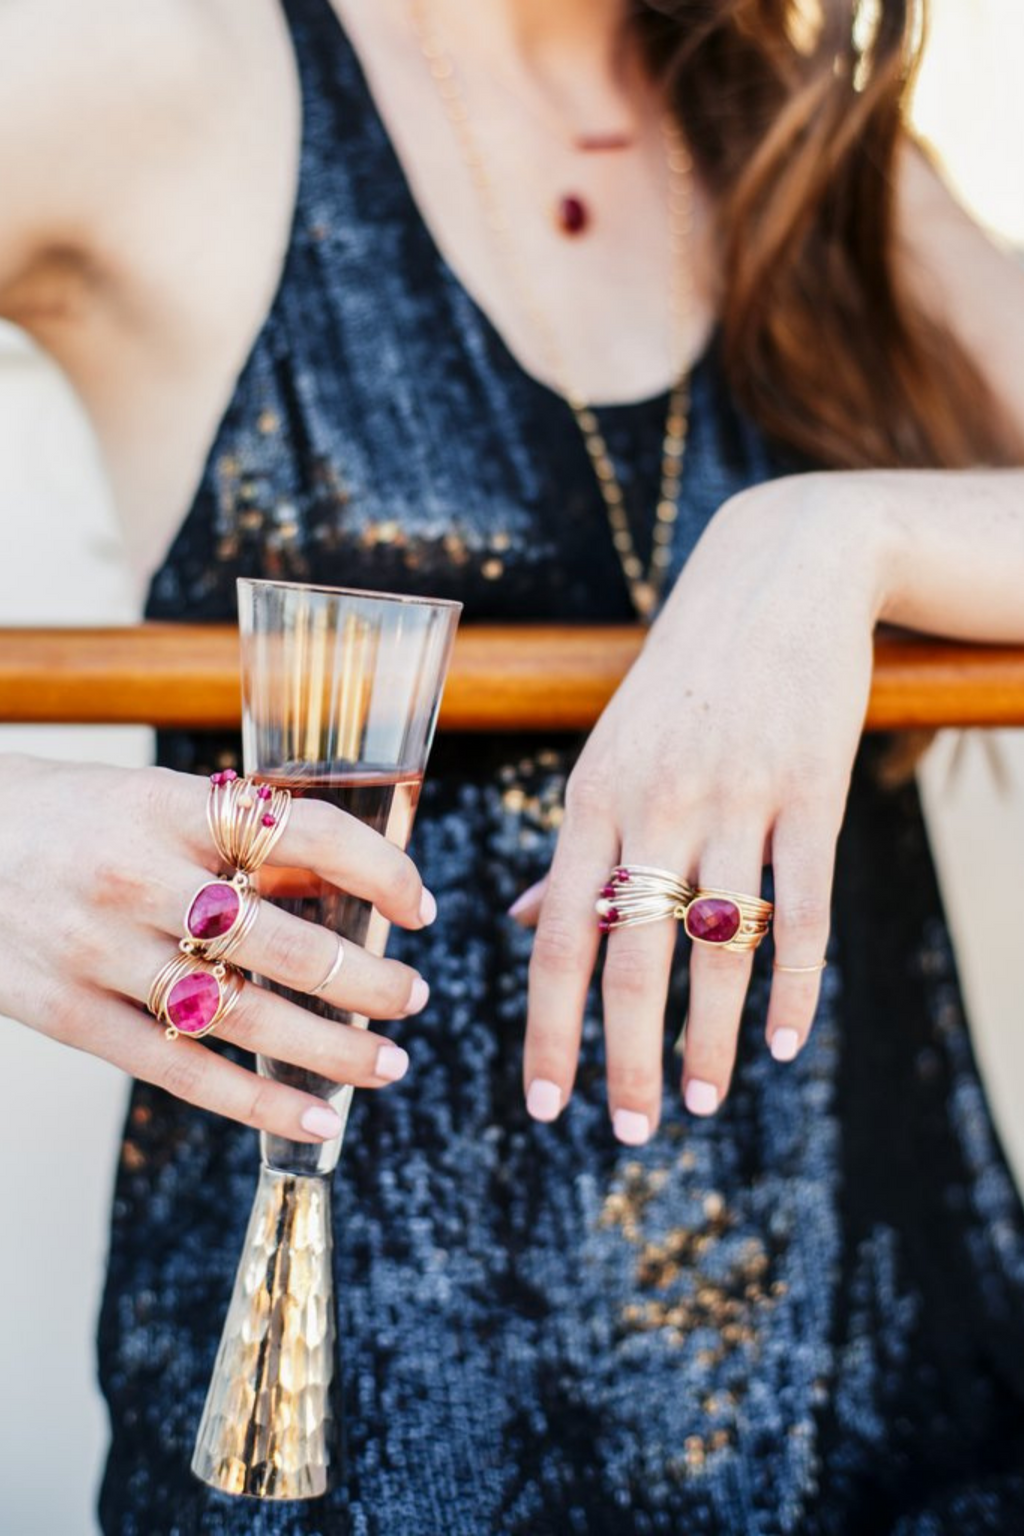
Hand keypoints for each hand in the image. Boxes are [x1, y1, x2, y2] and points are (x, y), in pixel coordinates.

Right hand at [0, 755, 434, 1140]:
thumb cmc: (74, 820)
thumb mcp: (156, 800)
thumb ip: (244, 841)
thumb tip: (348, 883)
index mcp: (171, 808)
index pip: (306, 832)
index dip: (381, 870)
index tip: (420, 906)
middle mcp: (137, 877)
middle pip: (283, 942)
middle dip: (368, 978)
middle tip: (414, 996)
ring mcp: (99, 952)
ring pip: (241, 1017)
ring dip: (331, 1048)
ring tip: (390, 1063)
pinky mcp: (69, 1015)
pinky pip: (180, 1072)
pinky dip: (257, 1104)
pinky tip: (317, 1120)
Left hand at [519, 474, 891, 1140]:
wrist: (779, 578)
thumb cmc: (682, 680)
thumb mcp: (610, 751)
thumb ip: (576, 844)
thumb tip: (528, 921)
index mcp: (592, 798)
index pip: (556, 937)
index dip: (548, 1029)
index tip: (546, 1105)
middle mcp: (656, 802)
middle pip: (630, 957)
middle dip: (623, 1057)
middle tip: (626, 1132)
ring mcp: (738, 796)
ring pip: (718, 945)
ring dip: (708, 1038)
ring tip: (699, 1102)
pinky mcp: (812, 790)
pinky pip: (806, 908)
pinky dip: (798, 985)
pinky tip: (790, 1043)